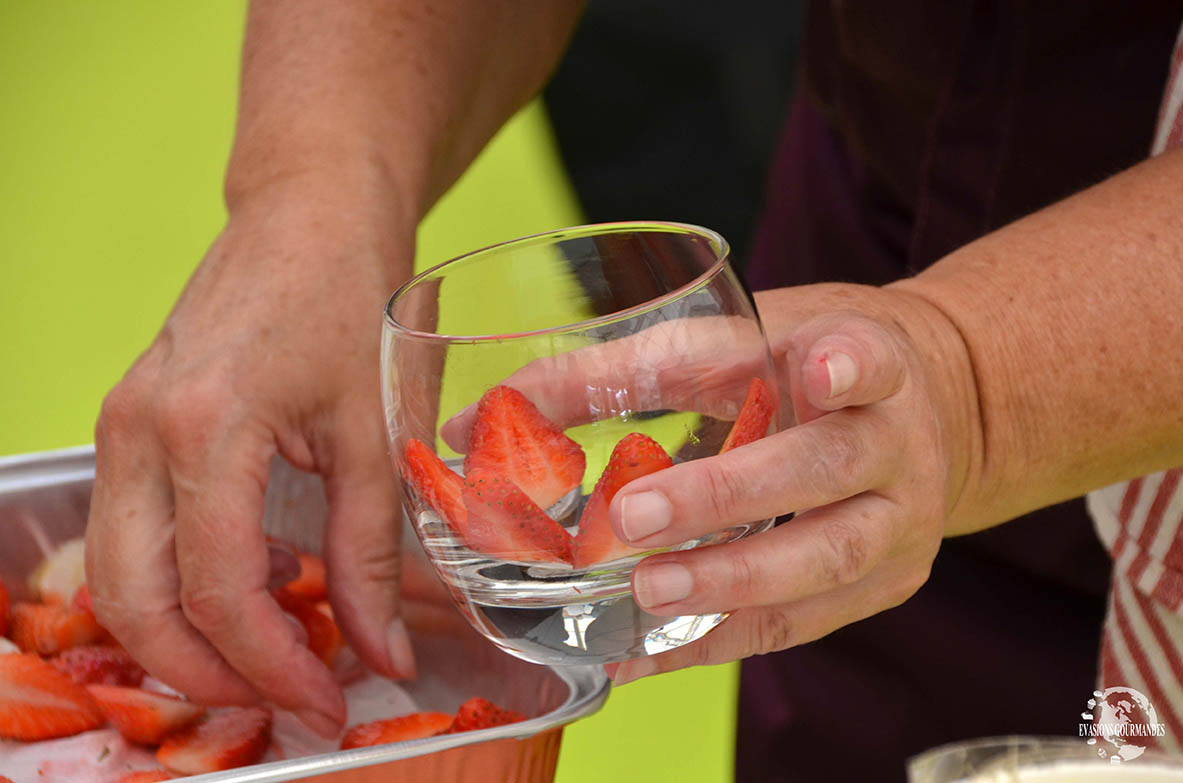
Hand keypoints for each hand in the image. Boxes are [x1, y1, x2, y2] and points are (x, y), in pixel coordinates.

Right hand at [85, 174, 414, 734]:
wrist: (310, 212)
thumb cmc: (351, 297)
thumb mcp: (375, 431)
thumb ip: (373, 551)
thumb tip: (381, 652)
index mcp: (205, 427)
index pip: (220, 592)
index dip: (273, 667)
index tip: (326, 699)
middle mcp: (139, 430)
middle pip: (135, 601)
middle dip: (205, 673)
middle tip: (286, 696)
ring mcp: (123, 424)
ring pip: (116, 575)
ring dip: (181, 635)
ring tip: (268, 656)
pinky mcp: (132, 422)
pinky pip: (129, 531)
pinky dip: (173, 584)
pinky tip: (250, 587)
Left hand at [602, 283, 982, 682]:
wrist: (921, 414)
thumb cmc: (805, 368)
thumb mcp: (739, 344)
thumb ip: (626, 370)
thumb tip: (489, 415)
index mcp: (870, 358)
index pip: (870, 357)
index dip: (849, 367)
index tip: (822, 373)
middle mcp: (896, 443)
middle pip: (825, 468)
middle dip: (727, 496)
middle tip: (635, 518)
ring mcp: (900, 522)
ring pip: (826, 561)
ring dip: (727, 584)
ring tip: (644, 595)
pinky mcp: (881, 585)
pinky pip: (799, 623)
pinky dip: (717, 639)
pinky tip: (646, 652)